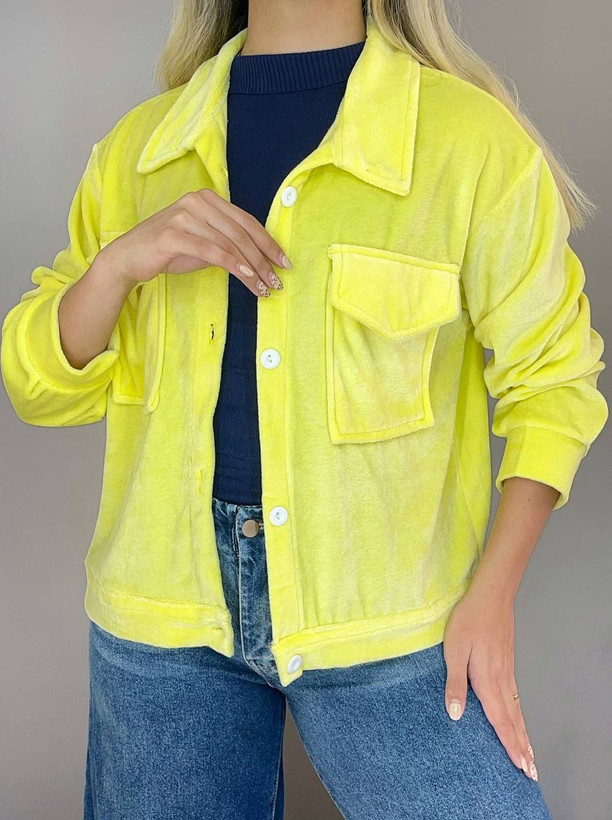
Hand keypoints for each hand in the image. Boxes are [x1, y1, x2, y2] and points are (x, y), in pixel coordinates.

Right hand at [97, 188, 291, 296]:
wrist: (129, 257)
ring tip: (264, 288)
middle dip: (264, 259)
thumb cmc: (167, 251)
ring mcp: (185, 216)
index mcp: (207, 199)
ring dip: (252, 269)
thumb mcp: (202, 242)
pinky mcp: (175, 235)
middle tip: (277, 280)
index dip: (268, 242)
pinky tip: (247, 278)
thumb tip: (258, 260)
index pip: (246, 221)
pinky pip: (214, 251)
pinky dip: (234, 266)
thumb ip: (226, 243)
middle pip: (242, 232)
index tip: (283, 262)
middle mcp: (197, 202)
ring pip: (231, 243)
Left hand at [442, 585, 538, 781]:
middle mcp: (500, 679)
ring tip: (530, 754)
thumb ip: (455, 683)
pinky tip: (519, 718)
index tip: (518, 765)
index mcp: (486, 679)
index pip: (499, 719)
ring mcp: (507, 671)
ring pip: (517, 709)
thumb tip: (455, 714)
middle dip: (522, 747)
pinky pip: (515, 696)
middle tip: (530, 771)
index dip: (508, 743)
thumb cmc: (468, 619)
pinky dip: (520, 714)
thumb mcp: (454, 649)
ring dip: (524, 734)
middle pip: (513, 720)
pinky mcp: (507, 663)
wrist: (491, 596)